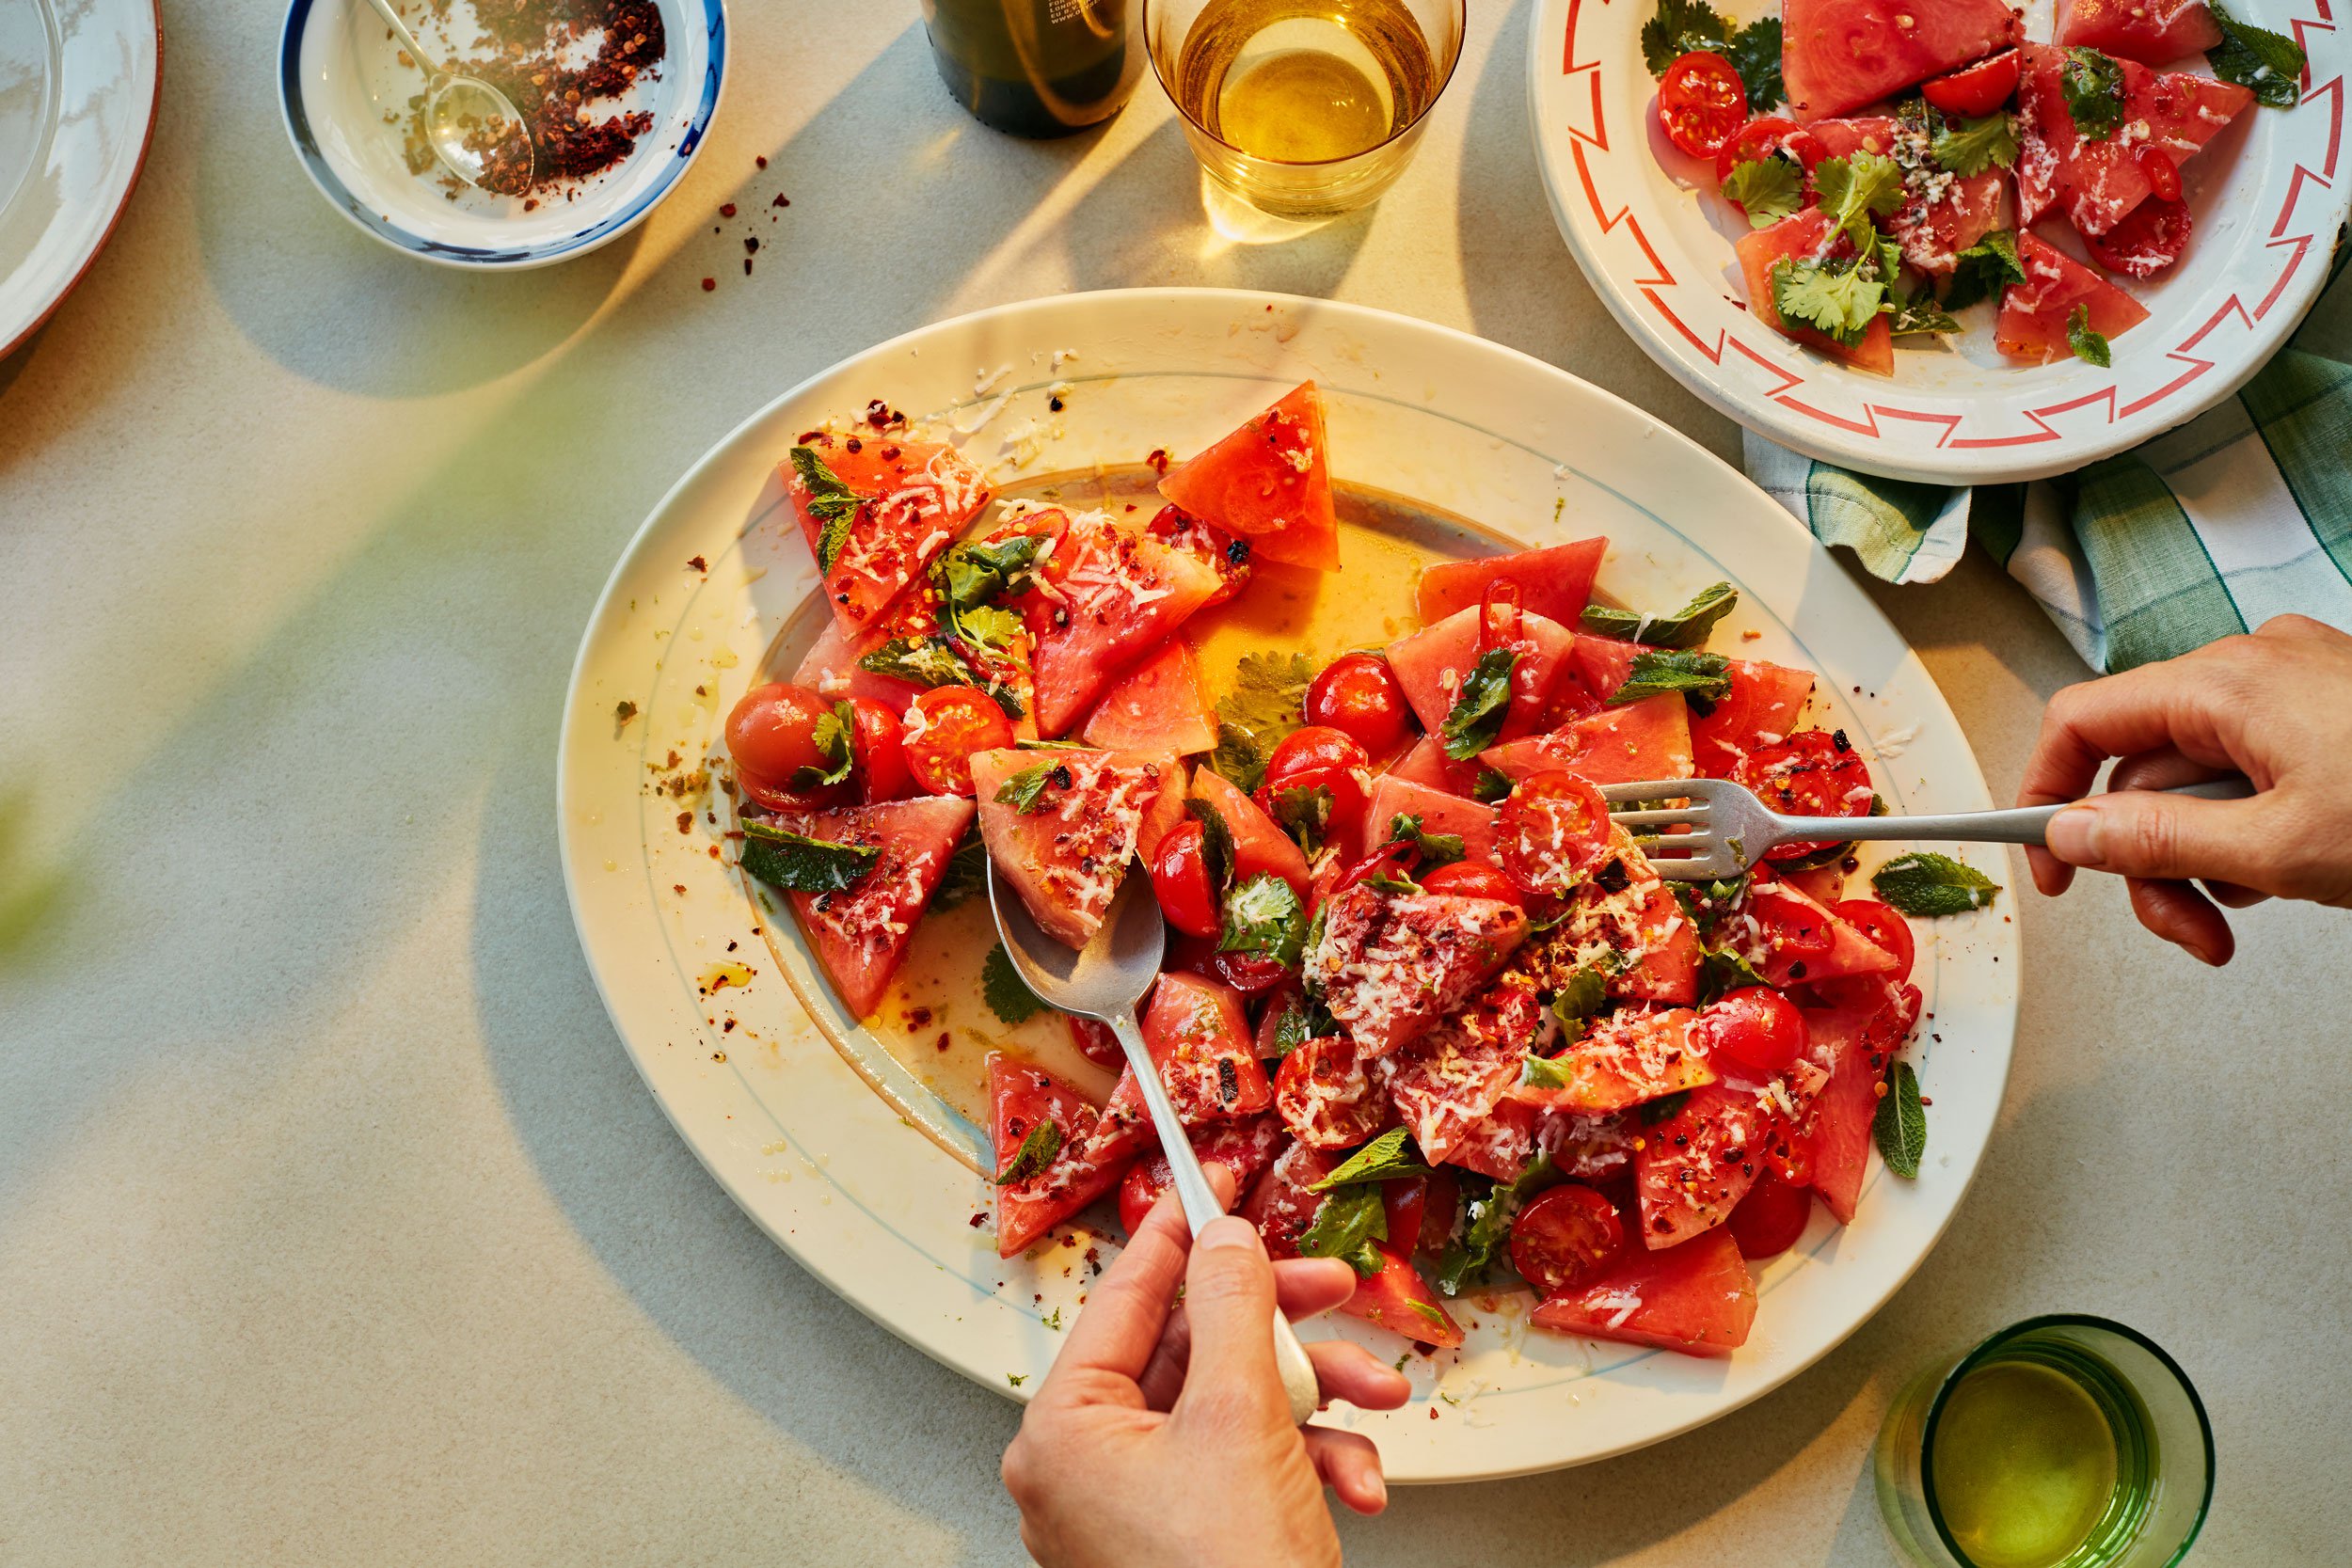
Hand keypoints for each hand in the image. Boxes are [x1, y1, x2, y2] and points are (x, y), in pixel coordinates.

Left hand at [1000, 1168, 1410, 1567]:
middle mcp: (1087, 1468)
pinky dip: (1308, 1464)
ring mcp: (1134, 1512)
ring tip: (1377, 1399)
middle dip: (1282, 1331)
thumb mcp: (1241, 1417)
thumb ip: (1236, 1308)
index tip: (1210, 1185)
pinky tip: (1357, 1481)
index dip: (1179, 1235)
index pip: (1124, 1298)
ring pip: (1232, 1409)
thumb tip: (1225, 1238)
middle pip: (1191, 1351)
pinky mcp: (1185, 1543)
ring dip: (1315, 1401)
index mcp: (1066, 1430)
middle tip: (1333, 1288)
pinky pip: (1245, 1470)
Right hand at [2018, 614, 2351, 963]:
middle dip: (2151, 859)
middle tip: (2185, 930)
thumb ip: (2155, 841)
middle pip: (2143, 766)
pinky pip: (2254, 770)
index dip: (2044, 795)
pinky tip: (2294, 875)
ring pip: (2200, 778)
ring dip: (2205, 857)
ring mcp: (2299, 688)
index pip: (2081, 723)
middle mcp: (2253, 670)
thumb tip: (2070, 832)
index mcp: (2225, 684)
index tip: (2048, 866)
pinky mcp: (2333, 715)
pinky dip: (2253, 830)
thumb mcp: (2278, 852)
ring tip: (2250, 913)